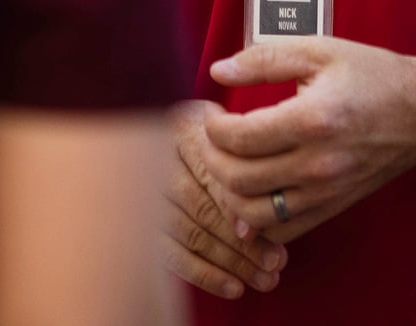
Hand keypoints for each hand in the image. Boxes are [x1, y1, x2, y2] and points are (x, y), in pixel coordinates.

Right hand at [158, 102, 288, 299]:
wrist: (168, 136)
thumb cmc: (215, 136)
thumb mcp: (228, 132)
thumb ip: (242, 160)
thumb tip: (255, 220)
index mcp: (180, 127)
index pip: (211, 172)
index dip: (238, 203)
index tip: (270, 225)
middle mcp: (153, 158)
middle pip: (200, 208)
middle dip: (243, 240)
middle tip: (277, 261)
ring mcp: (141, 194)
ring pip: (189, 235)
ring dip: (230, 262)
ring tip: (266, 278)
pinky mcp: (138, 226)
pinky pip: (171, 255)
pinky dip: (204, 274)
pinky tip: (234, 287)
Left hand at [197, 39, 415, 243]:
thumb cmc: (374, 75)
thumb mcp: (319, 50)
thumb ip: (264, 58)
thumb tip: (218, 70)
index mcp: (313, 119)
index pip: (238, 138)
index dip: (210, 127)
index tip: (210, 112)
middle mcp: (318, 162)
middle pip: (238, 179)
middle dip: (210, 158)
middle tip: (209, 138)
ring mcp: (326, 190)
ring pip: (254, 214)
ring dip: (228, 192)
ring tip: (226, 164)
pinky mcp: (333, 205)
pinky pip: (283, 230)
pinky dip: (257, 220)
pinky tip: (250, 195)